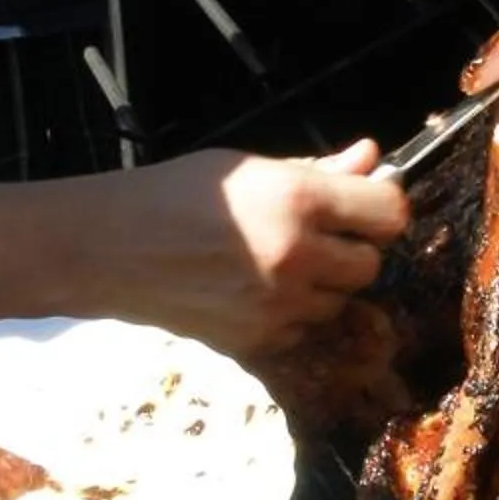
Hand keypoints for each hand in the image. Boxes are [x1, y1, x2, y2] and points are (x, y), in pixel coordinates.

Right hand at [85, 141, 409, 356]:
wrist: (109, 247)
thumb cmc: (174, 193)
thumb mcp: (249, 168)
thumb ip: (318, 170)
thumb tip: (371, 158)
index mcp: (298, 201)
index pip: (389, 213)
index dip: (383, 207)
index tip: (366, 205)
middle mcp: (297, 256)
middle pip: (371, 265)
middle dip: (353, 248)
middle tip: (320, 234)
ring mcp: (277, 305)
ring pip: (339, 302)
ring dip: (324, 284)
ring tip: (280, 260)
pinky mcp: (256, 341)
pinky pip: (302, 330)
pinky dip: (292, 314)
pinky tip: (256, 289)